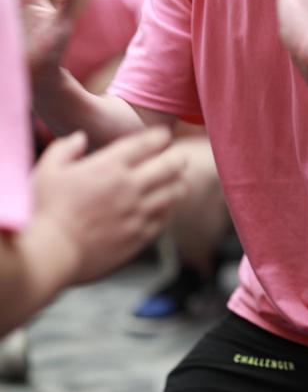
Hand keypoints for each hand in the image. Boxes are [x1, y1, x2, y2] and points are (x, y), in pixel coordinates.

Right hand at [32, 126, 186, 283]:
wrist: (51, 255)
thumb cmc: (46, 211)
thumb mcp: (47, 170)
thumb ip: (65, 149)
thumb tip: (80, 138)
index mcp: (110, 165)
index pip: (149, 142)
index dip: (161, 136)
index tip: (162, 137)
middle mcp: (130, 186)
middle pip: (172, 165)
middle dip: (177, 158)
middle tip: (177, 157)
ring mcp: (138, 213)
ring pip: (175, 192)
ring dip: (177, 183)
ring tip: (176, 181)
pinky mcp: (139, 237)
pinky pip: (165, 219)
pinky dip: (168, 210)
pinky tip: (163, 208)